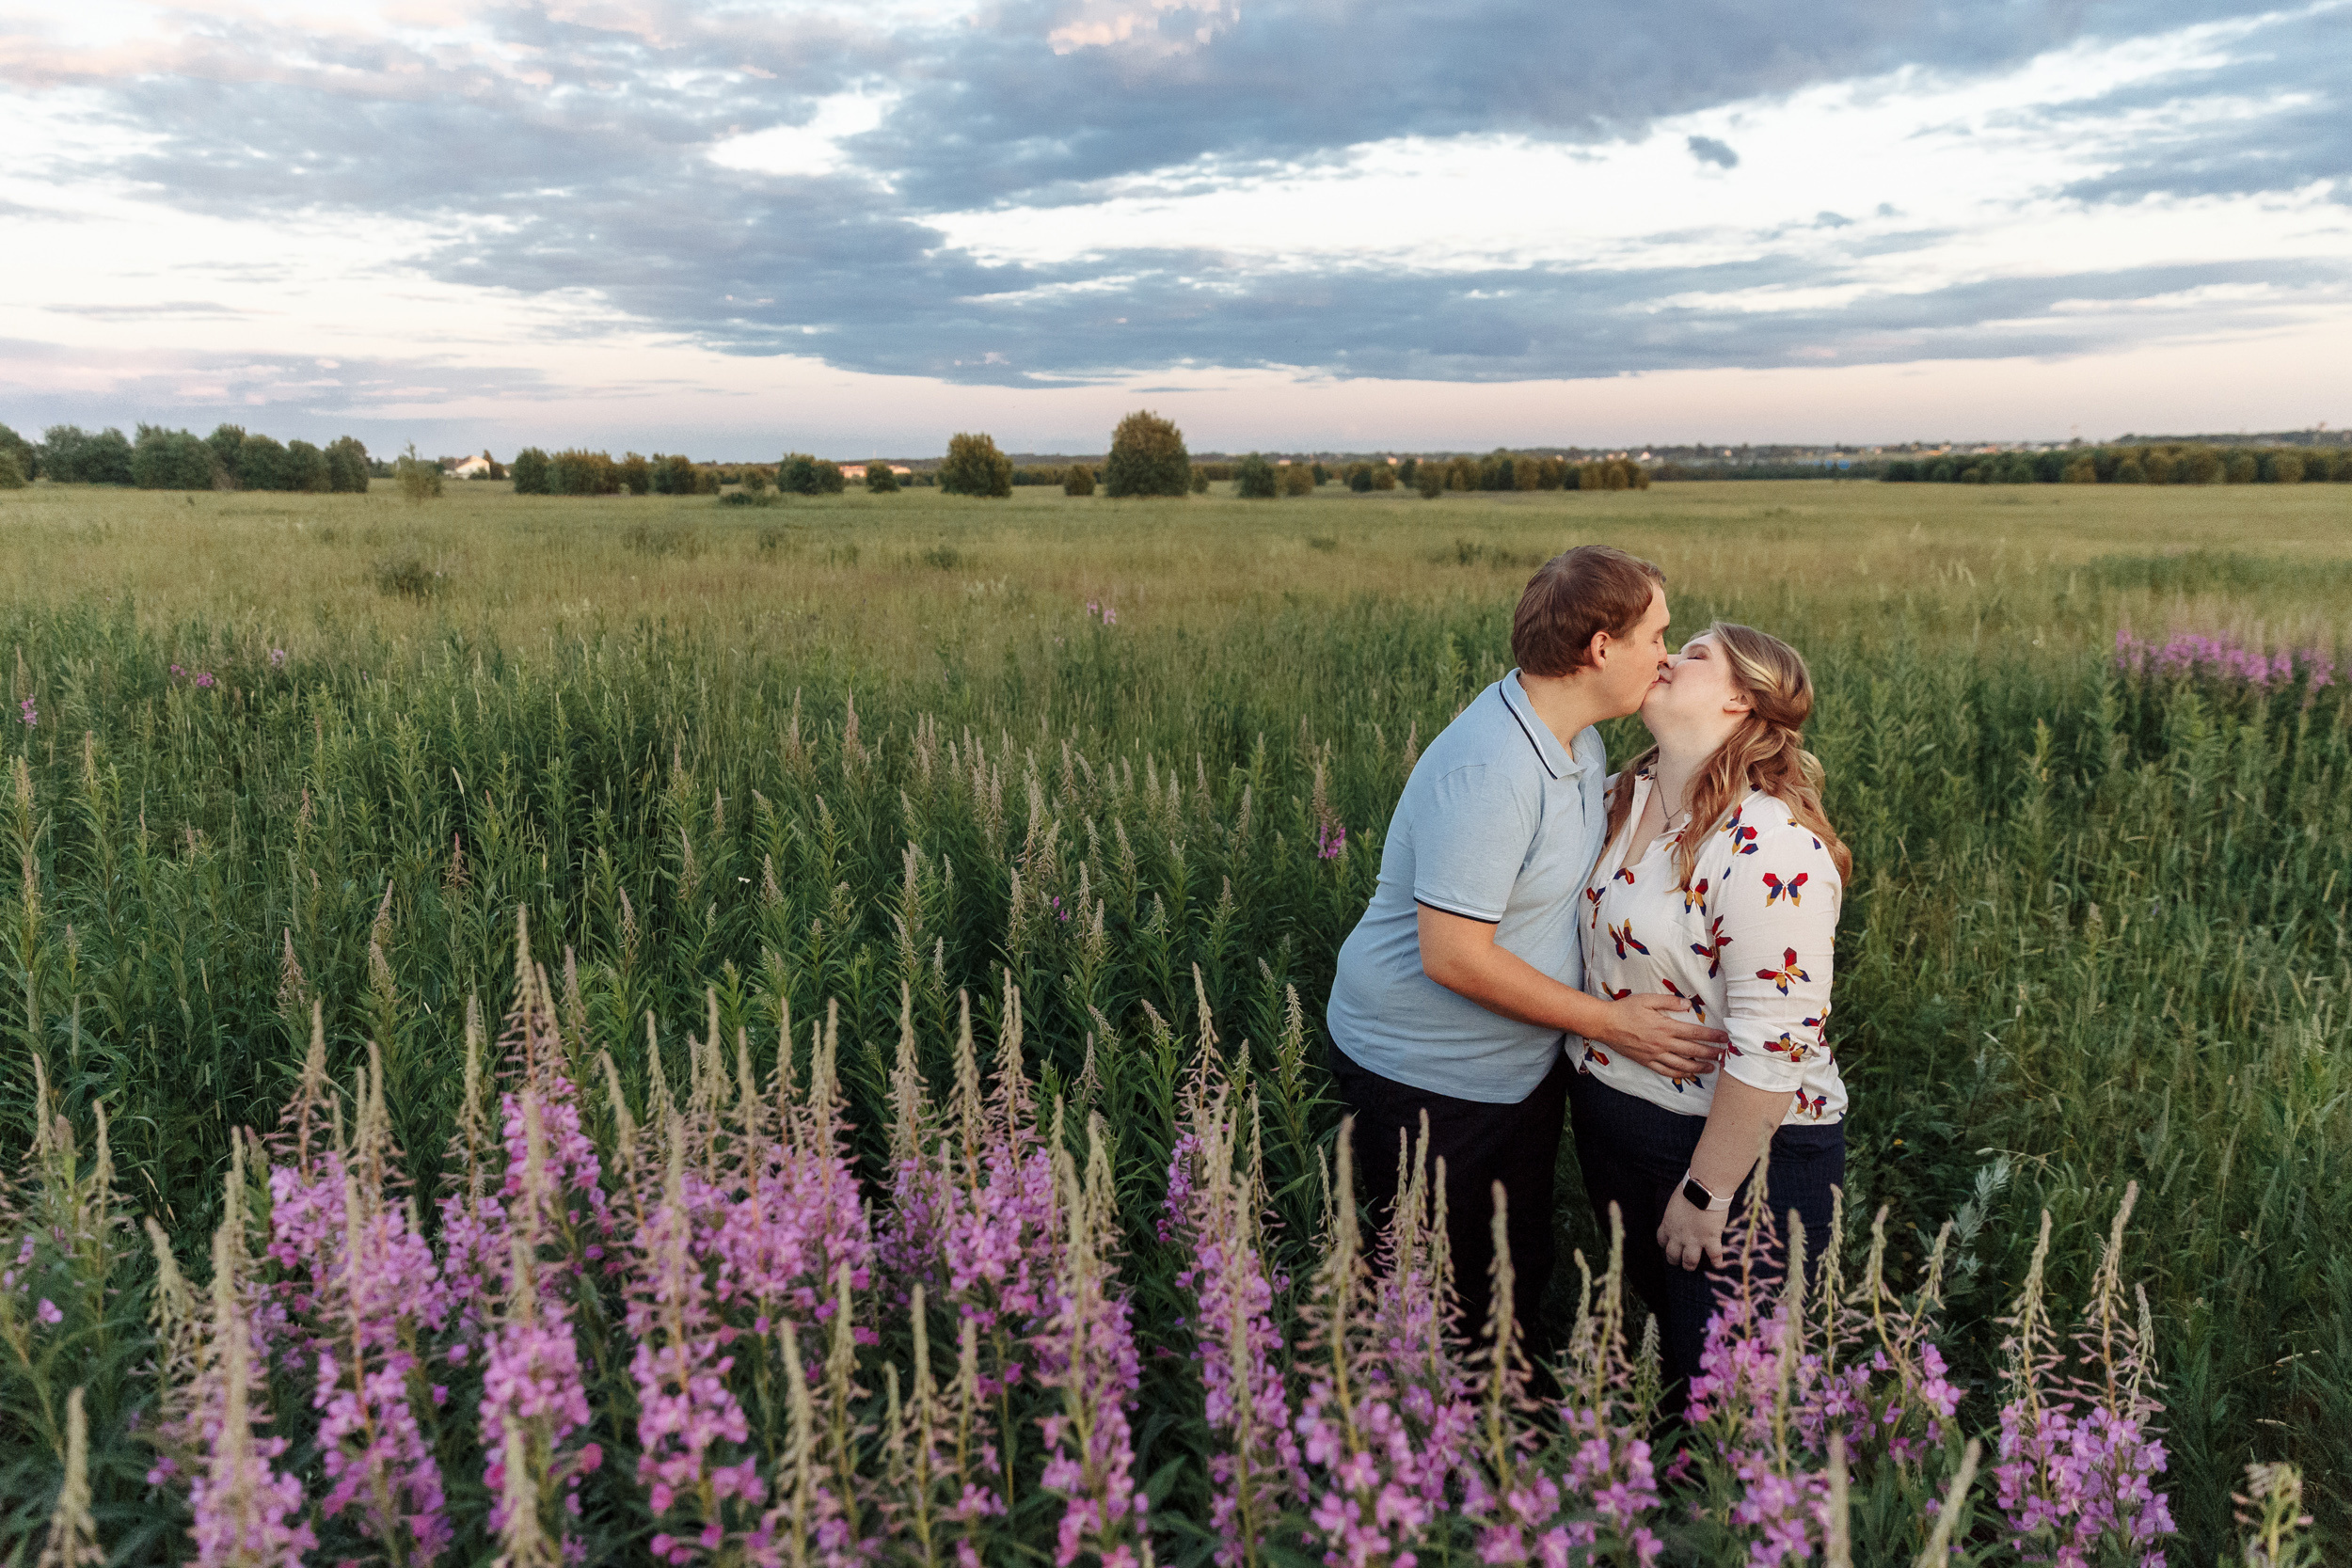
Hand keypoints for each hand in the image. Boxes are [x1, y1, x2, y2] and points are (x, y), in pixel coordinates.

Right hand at [1597, 994, 1728, 1079]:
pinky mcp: (1646, 1062)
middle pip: (1692, 1051)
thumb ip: (1669, 1001)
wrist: (1605, 1024)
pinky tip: (1687, 1074)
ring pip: (1682, 1065)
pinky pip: (1666, 1071)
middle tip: (1723, 1054)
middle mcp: (1662, 1043)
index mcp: (1665, 1027)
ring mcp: (1654, 1055)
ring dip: (1699, 1067)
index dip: (1712, 1036)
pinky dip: (1679, 1074)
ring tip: (1711, 1068)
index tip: (1724, 1038)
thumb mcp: (1647, 999)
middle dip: (1711, 1053)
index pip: (1694, 1033)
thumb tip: (1688, 1005)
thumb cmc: (1626, 1009)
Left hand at [1658, 1190, 1728, 1270]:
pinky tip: (1718, 1265)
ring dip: (1690, 1265)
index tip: (1670, 1246)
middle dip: (1675, 1260)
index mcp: (1668, 1224)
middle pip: (1672, 1255)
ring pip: (1689, 1261)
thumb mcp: (1676, 1202)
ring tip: (1693, 1267)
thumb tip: (1682, 1211)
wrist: (1704, 1189)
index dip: (1665, 1245)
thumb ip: (1677, 1212)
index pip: (1661, 1240)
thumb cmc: (1690, 1189)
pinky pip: (1714, 1256)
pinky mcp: (1710, 1239)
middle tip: (1680, 1262)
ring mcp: (1694, 1239)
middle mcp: (1678, 1235)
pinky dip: (1717, 1262)